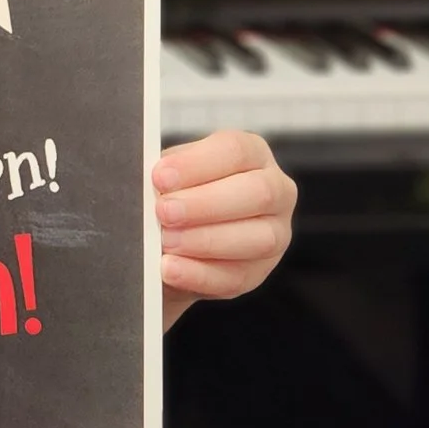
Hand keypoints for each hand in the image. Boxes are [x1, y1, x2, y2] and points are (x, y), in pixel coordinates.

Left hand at [153, 130, 295, 330]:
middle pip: (256, 193)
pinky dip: (199, 274)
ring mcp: (275, 234)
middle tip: (163, 212)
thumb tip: (152, 184)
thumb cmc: (178, 193)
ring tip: (165, 242)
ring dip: (205, 241)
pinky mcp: (259, 272)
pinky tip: (170, 269)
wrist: (175, 238)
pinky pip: (236, 277)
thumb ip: (167, 175)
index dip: (197, 165)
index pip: (236, 150)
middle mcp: (276, 191)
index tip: (160, 178)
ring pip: (258, 238)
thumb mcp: (173, 174)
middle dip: (205, 204)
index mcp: (254, 154)